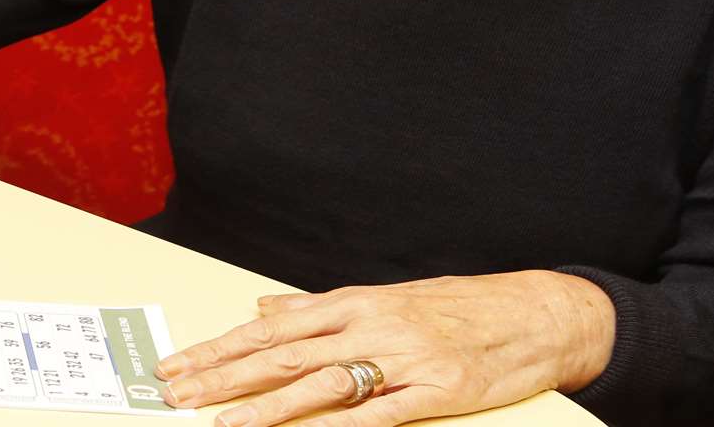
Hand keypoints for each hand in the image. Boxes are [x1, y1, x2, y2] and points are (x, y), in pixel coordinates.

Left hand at [155, 270, 614, 425]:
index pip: (270, 326)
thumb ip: (319, 308)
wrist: (536, 312)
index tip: (178, 365)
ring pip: (321, 383)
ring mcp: (403, 359)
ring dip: (266, 406)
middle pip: (282, 353)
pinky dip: (341, 426)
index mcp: (353, 302)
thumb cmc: (457, 308)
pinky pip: (380, 414)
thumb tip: (263, 308)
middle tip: (178, 394)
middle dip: (224, 376)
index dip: (219, 348)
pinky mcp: (437, 391)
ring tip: (222, 422)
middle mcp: (370, 326)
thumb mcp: (384, 299)